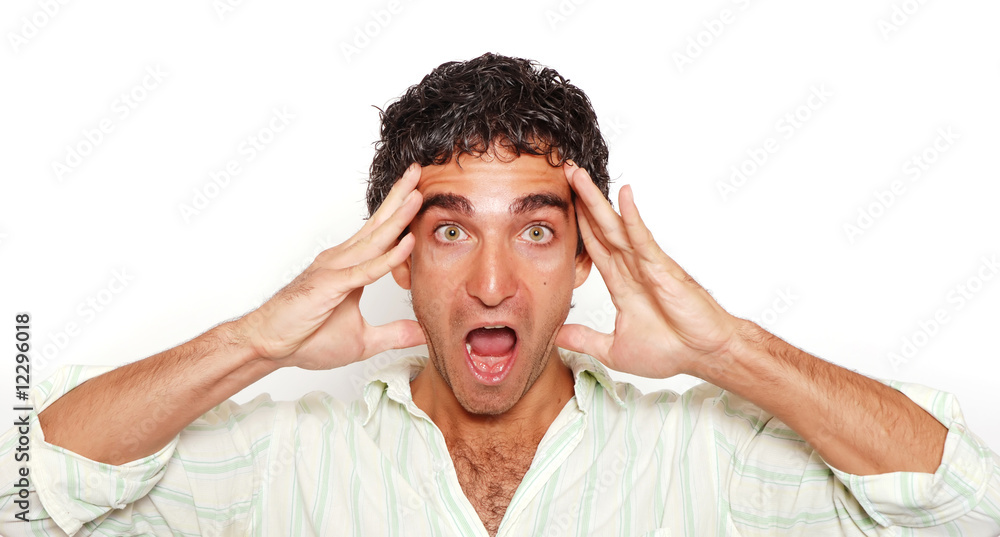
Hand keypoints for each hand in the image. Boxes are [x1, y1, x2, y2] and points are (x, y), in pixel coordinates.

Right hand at [240, 164, 425, 369]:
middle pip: (377, 224)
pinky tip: (407, 242)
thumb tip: (423, 332)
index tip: (419, 193)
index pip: (380, 235)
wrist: (266, 345)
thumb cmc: (306, 338)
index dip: (400, 214)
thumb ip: (395, 334)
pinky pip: (365, 271)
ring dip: (398, 217)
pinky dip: (388, 257)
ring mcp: (335, 270)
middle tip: (419, 172)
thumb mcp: (363, 340)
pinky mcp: (330, 286)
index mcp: (350, 266)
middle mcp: (342, 260)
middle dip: (400, 197)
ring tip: (417, 194)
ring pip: (374, 240)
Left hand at [556, 163, 744, 378]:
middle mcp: (632, 267)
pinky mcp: (661, 267)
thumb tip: (556, 336)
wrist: (703, 356)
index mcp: (621, 283)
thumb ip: (585, 340)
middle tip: (564, 172)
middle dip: (581, 201)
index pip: (594, 246)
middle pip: (600, 227)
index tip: (558, 204)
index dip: (577, 224)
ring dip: (596, 201)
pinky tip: (623, 196)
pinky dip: (632, 217)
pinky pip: (642, 238)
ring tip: (578, 175)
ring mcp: (646, 264)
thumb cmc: (670, 350)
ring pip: (615, 226)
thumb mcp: (614, 349)